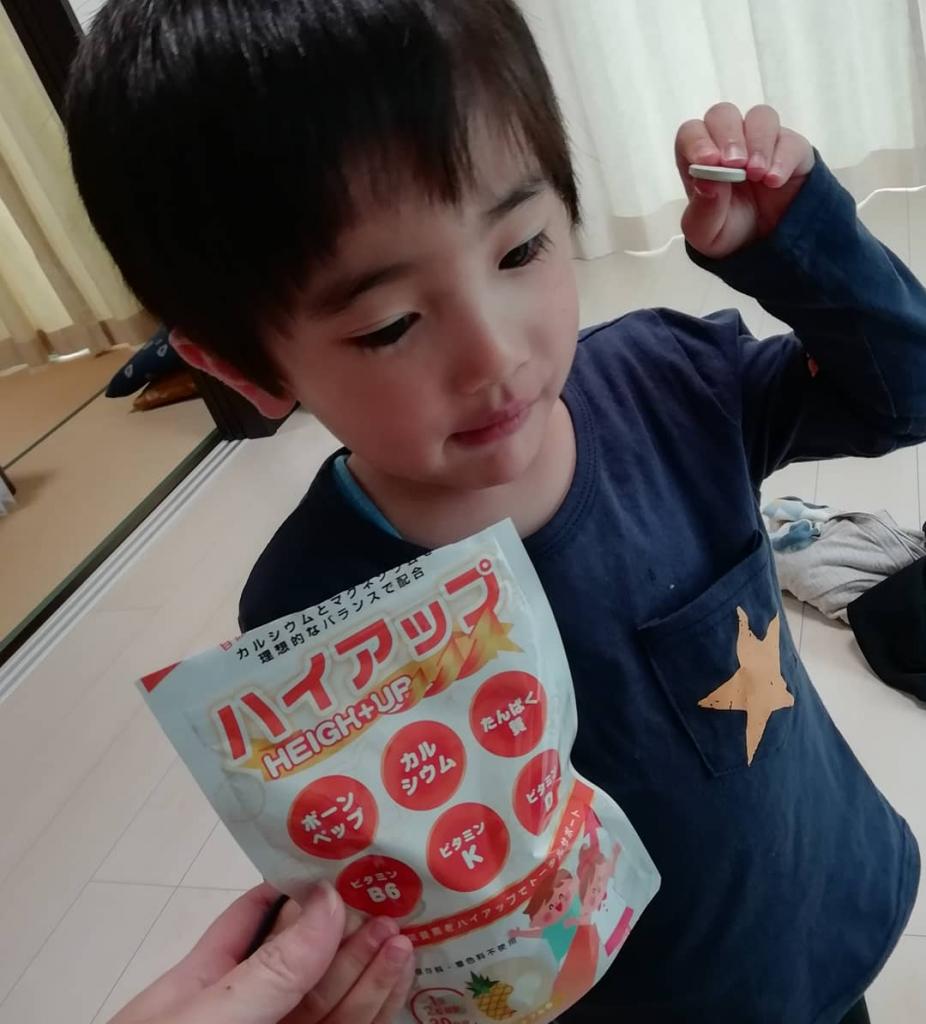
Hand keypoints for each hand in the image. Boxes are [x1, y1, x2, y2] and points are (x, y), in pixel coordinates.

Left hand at [108, 882, 413, 1023]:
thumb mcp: (206, 1016)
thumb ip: (269, 971)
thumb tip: (330, 901)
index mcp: (202, 985)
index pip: (250, 919)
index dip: (294, 886)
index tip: (341, 857)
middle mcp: (245, 1013)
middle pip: (305, 962)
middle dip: (348, 930)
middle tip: (392, 899)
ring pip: (332, 1002)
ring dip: (370, 969)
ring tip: (402, 934)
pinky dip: (375, 1007)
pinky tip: (395, 978)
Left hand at [675, 103, 814, 258]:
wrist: (765, 245)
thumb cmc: (727, 231)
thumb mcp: (706, 233)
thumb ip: (703, 209)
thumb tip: (706, 179)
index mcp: (700, 159)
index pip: (691, 133)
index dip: (697, 141)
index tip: (708, 161)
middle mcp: (728, 142)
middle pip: (723, 114)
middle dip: (728, 136)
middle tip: (735, 164)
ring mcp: (760, 141)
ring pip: (760, 117)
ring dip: (758, 142)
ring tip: (757, 174)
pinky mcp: (790, 149)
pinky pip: (789, 140)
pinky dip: (782, 158)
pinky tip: (774, 181)